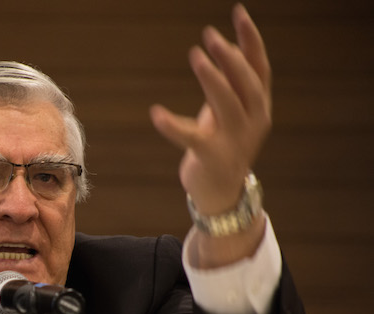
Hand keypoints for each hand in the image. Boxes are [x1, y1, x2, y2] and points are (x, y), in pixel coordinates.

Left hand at [150, 3, 271, 215]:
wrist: (222, 193)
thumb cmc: (224, 145)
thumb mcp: (232, 112)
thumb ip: (233, 84)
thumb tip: (227, 48)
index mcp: (259, 106)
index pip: (259, 67)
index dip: (250, 39)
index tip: (238, 12)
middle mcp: (253, 120)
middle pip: (246, 82)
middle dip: (229, 57)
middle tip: (209, 35)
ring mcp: (234, 140)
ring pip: (227, 102)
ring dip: (212, 77)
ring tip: (196, 55)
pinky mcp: (211, 156)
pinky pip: (191, 137)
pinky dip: (172, 125)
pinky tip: (156, 113)